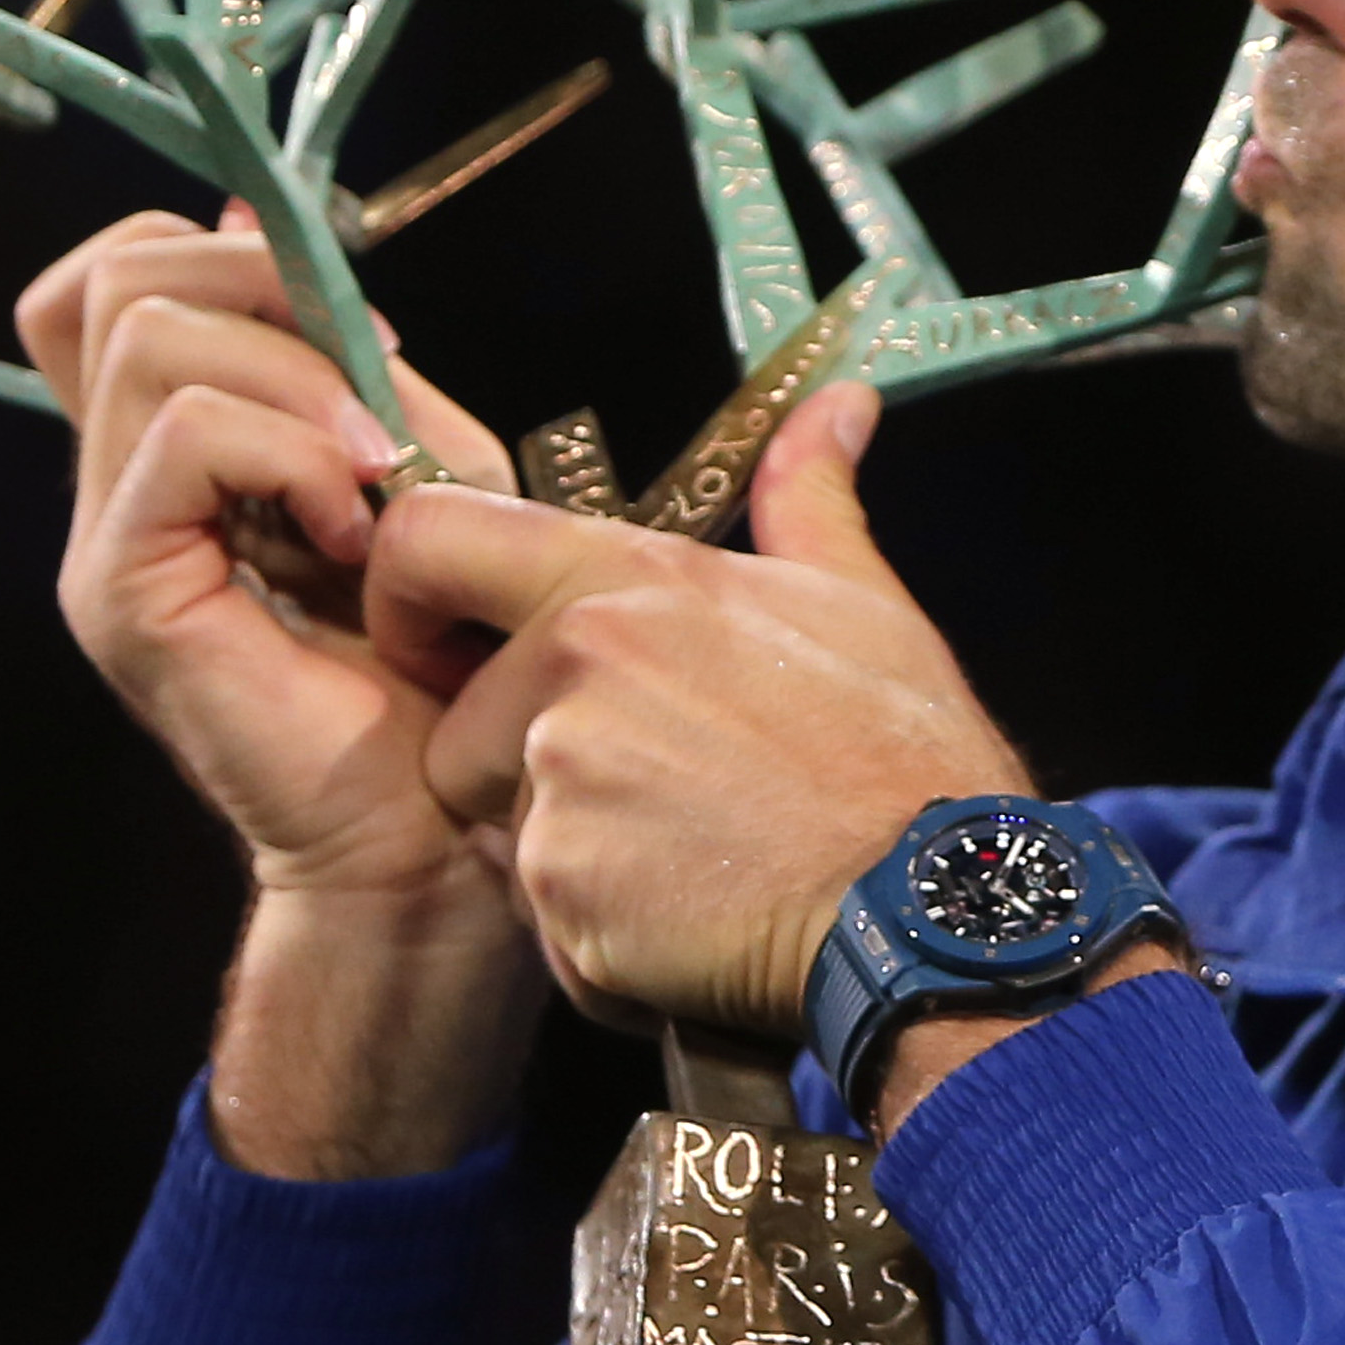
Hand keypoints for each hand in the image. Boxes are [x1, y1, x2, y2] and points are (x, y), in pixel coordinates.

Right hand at [15, 208, 541, 1174]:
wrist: (445, 828)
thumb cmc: (454, 660)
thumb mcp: (422, 470)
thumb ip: (346, 362)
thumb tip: (254, 220)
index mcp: (175, 448)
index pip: (107, 282)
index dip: (217, 251)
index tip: (349, 324)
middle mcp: (118, 485)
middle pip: (112, 283)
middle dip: (263, 287)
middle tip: (370, 388)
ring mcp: (108, 540)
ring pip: (147, 339)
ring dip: (297, 377)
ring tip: (377, 479)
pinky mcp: (124, 592)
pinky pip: (183, 434)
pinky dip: (291, 450)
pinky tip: (357, 531)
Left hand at [368, 382, 1028, 1044]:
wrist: (936, 906)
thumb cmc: (902, 751)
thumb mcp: (861, 601)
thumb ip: (807, 496)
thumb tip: (837, 403)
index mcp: (622, 585)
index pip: (428, 541)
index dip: (408, 596)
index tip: (445, 645)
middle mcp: (568, 675)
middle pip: (463, 727)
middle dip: (527, 773)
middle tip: (659, 795)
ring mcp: (559, 792)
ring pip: (508, 832)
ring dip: (577, 860)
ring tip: (692, 860)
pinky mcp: (564, 901)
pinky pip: (549, 926)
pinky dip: (607, 940)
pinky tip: (697, 920)